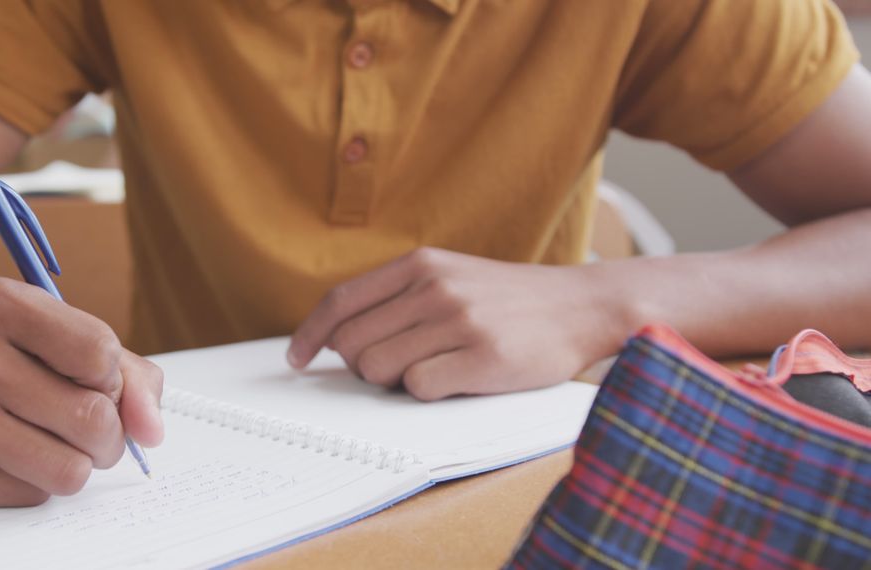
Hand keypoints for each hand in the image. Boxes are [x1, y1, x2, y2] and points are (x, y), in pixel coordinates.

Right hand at [0, 278, 164, 506]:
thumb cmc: (7, 352)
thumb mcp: (66, 334)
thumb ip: (130, 375)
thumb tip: (151, 431)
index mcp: (2, 303)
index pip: (101, 355)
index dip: (113, 378)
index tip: (95, 379)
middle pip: (92, 418)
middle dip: (108, 432)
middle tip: (91, 426)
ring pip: (67, 470)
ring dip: (79, 463)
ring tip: (60, 442)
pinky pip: (29, 496)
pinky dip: (36, 482)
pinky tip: (12, 453)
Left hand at [288, 248, 625, 399]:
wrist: (583, 306)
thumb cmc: (509, 300)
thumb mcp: (451, 276)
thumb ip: (398, 296)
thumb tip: (337, 338)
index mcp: (421, 264)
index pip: (340, 301)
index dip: (311, 335)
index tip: (297, 360)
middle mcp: (435, 287)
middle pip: (353, 344)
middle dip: (363, 366)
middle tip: (399, 366)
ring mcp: (459, 320)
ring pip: (379, 369)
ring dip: (397, 381)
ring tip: (434, 368)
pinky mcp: (483, 357)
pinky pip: (419, 389)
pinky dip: (430, 392)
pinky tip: (458, 379)